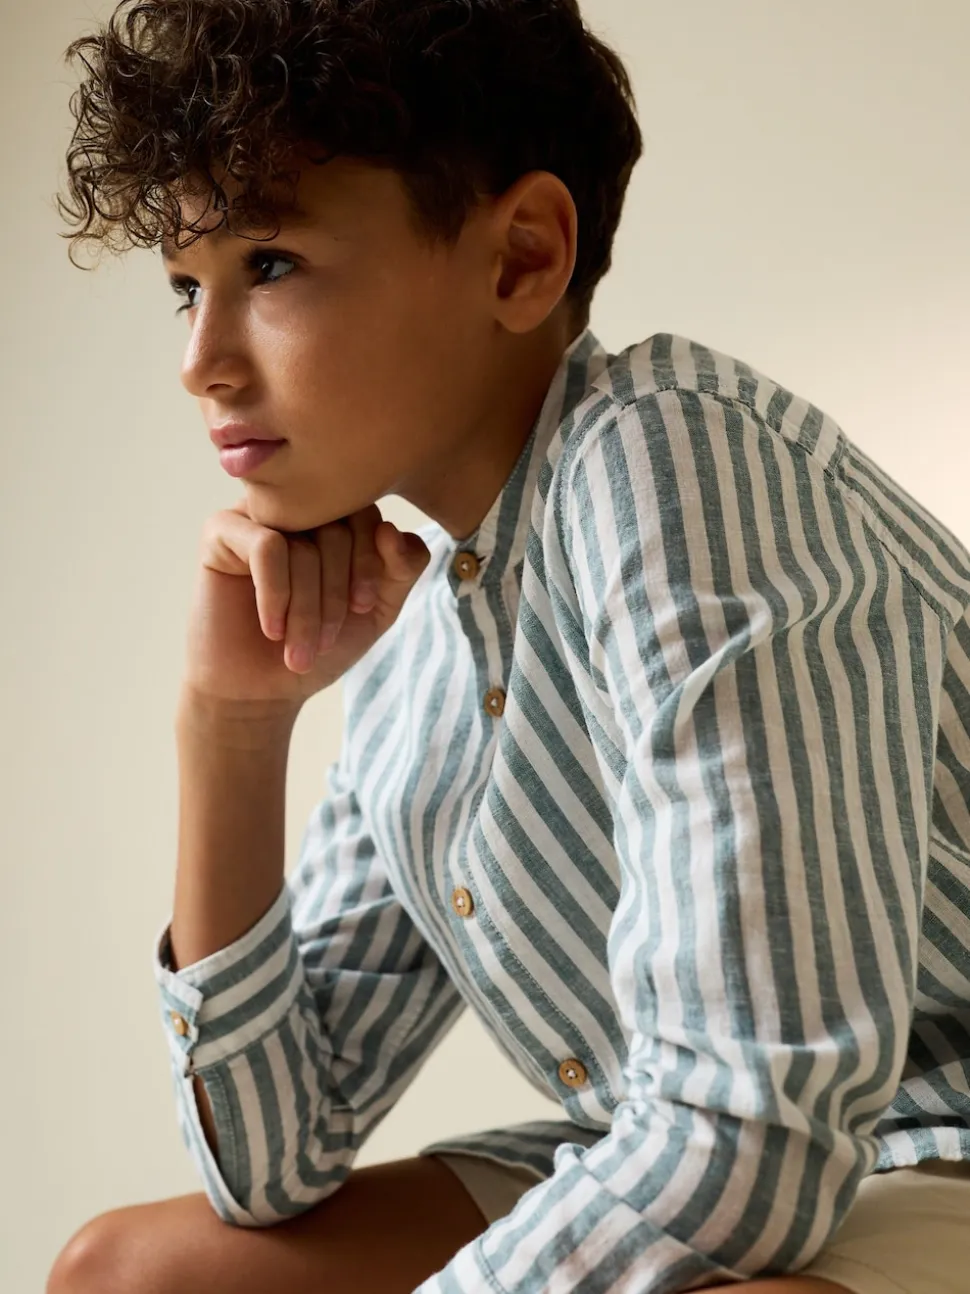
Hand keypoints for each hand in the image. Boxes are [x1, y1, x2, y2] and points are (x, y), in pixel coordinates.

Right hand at [181, 498, 430, 713]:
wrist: (261, 690)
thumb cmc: (319, 647)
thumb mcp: (376, 610)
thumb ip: (402, 569)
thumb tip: (393, 530)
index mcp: (337, 517)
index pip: (368, 515)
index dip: (372, 563)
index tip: (363, 607)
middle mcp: (298, 507)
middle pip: (337, 528)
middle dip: (337, 592)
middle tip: (325, 640)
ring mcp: (258, 513)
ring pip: (303, 545)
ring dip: (306, 607)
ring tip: (299, 649)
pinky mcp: (221, 530)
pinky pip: (265, 548)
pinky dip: (275, 596)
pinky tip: (272, 629)